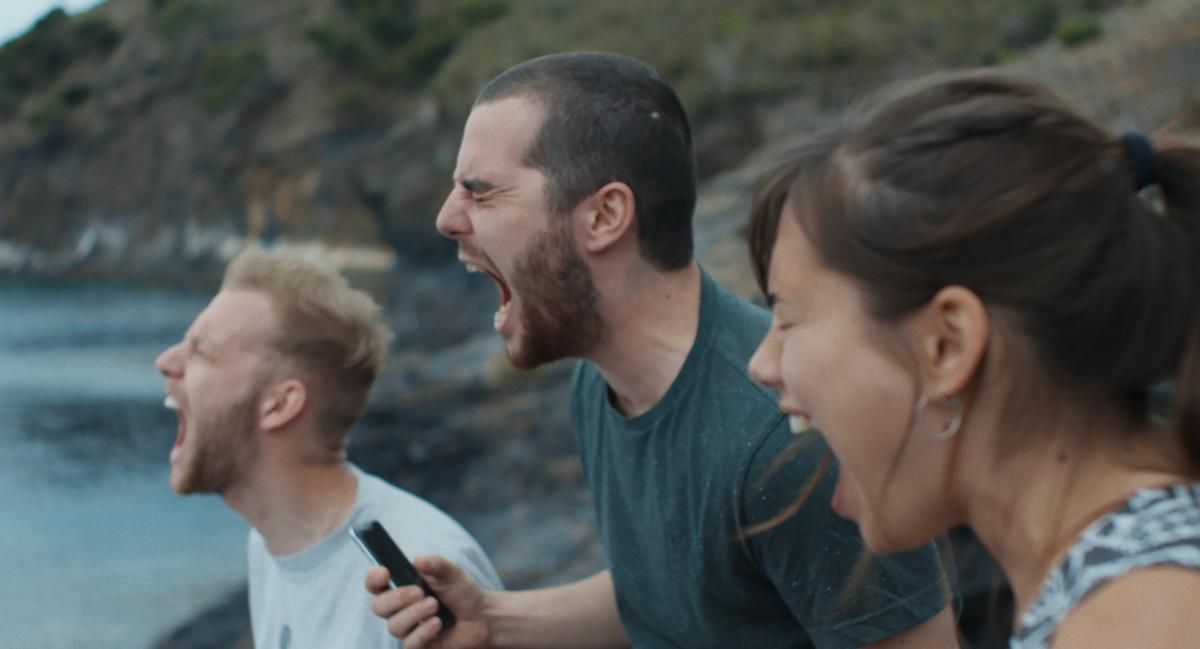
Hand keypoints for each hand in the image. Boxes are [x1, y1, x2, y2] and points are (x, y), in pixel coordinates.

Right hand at [366, 555, 491, 648]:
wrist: (483, 617)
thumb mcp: (452, 572)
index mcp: (402, 587)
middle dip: (397, 598)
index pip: (375, 584)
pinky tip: (437, 623)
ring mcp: (408, 629)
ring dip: (414, 614)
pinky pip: (410, 643)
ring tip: (435, 605)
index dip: (373, 579)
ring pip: (394, 626)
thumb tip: (418, 560)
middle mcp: (400, 610)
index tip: (385, 573)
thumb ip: (435, 564)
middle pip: (378, 607)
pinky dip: (424, 632)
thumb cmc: (463, 592)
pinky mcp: (419, 646)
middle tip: (420, 592)